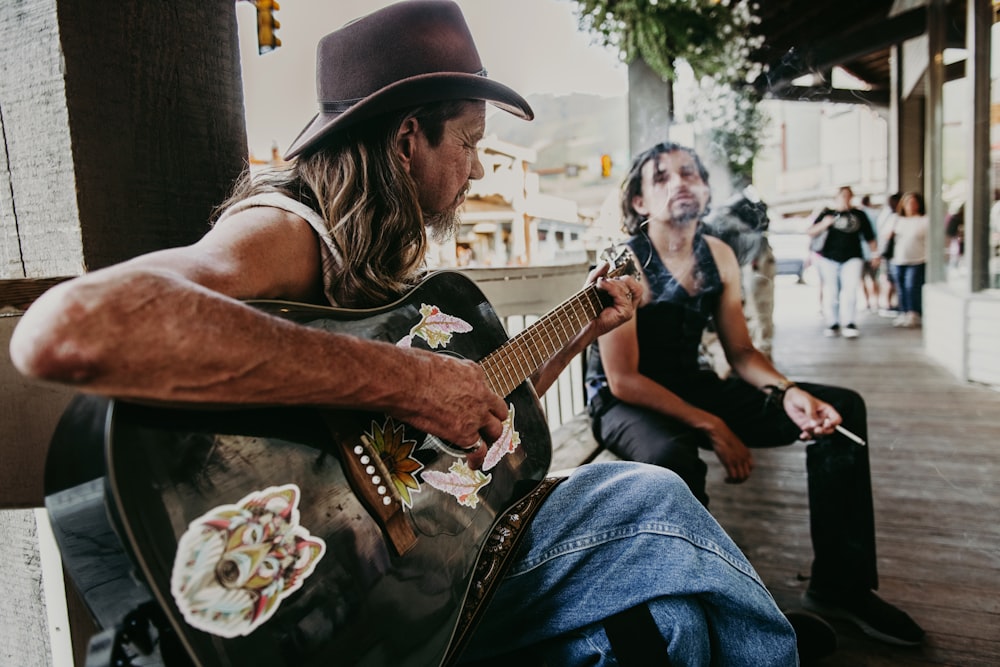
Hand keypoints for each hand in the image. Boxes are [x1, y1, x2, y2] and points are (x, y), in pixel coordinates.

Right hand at [389, 351, 507, 460]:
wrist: (405, 381)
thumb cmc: (412, 369)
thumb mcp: (438, 362)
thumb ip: (445, 376)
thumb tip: (435, 381)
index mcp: (473, 372)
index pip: (485, 390)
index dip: (481, 400)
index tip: (476, 405)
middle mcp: (480, 394)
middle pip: (499, 411)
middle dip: (493, 419)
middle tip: (487, 426)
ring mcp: (476, 415)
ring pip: (495, 431)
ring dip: (489, 438)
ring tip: (483, 445)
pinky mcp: (465, 433)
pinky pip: (479, 450)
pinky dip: (477, 458)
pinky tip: (473, 463)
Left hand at [587, 263, 641, 337]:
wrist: (581, 322)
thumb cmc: (587, 308)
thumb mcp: (591, 286)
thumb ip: (598, 274)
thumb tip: (606, 264)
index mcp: (624, 298)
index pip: (634, 284)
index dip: (624, 277)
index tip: (609, 277)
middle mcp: (628, 304)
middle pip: (630, 282)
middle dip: (615, 279)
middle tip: (602, 282)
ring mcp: (628, 310)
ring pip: (626, 287)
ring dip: (611, 283)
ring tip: (599, 285)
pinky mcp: (625, 314)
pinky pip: (622, 294)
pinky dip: (611, 287)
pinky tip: (602, 286)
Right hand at [705, 417, 753, 483]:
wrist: (719, 432)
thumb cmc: (725, 436)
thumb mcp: (736, 444)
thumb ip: (738, 451)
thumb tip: (735, 455)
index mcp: (747, 453)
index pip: (751, 467)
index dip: (745, 472)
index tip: (738, 472)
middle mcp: (744, 458)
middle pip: (747, 475)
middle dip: (740, 479)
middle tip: (733, 479)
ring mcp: (737, 461)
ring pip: (741, 477)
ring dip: (735, 481)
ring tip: (729, 480)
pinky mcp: (729, 462)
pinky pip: (733, 476)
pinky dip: (730, 480)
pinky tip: (725, 479)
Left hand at [781, 387, 840, 439]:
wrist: (789, 400)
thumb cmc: (800, 397)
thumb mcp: (807, 402)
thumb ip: (811, 412)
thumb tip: (814, 423)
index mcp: (826, 410)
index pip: (836, 419)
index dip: (834, 423)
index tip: (827, 424)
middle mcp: (822, 418)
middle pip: (830, 429)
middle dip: (824, 431)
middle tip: (816, 429)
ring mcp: (815, 424)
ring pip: (820, 434)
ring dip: (813, 433)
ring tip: (805, 427)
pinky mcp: (807, 427)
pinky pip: (810, 436)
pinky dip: (807, 437)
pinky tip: (802, 435)